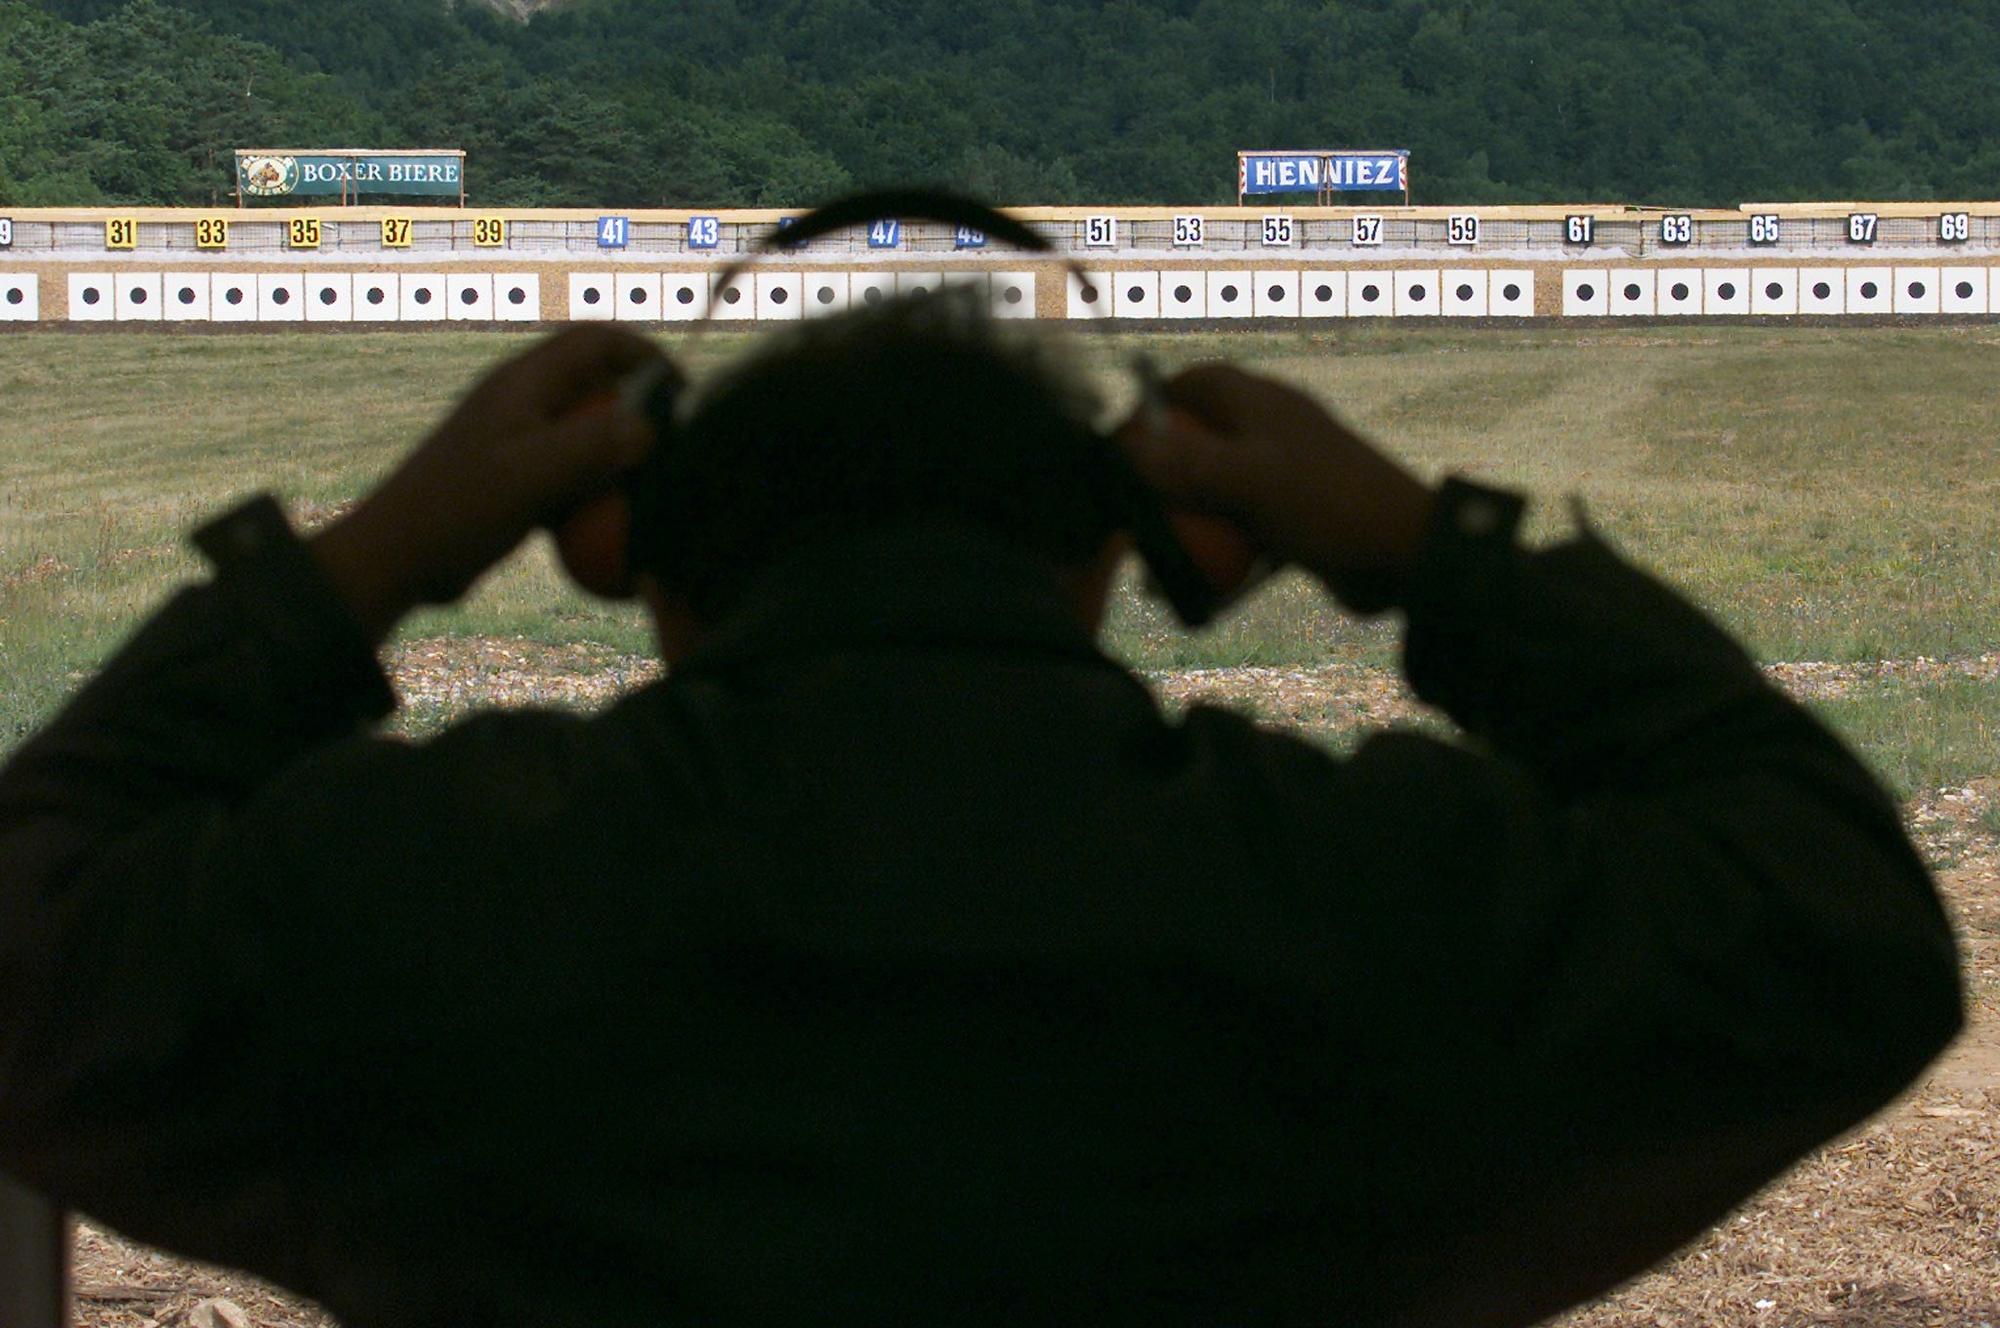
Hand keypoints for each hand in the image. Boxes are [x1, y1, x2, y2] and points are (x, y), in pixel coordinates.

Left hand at [311, 326, 672, 640]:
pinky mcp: (515, 474)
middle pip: (597, 380)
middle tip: (676, 442)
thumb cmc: (457, 510)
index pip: (596, 340)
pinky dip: (598, 482)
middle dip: (641, 403)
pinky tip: (617, 518)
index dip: (645, 353)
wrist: (398, 557)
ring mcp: (517, 437)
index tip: (683, 391)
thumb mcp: (530, 476)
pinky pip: (571, 466)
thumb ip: (591, 447)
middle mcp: (521, 400)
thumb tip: (649, 429)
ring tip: (655, 479)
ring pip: (586, 425)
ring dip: (621, 447)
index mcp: (522, 383)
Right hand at [1119, 364, 1435, 613]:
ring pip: (1219, 493)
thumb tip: (1123, 450)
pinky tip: (1198, 589)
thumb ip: (1184, 464)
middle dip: (1163, 475)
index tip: (1121, 438)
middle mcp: (1272, 434)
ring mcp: (1285, 479)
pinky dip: (1220, 555)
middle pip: (1200, 440)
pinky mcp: (1296, 521)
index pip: (1198, 382)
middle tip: (1131, 508)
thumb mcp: (1248, 480)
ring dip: (1188, 524)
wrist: (1406, 556)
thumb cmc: (1329, 504)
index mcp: (1263, 405)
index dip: (1156, 401)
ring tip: (1153, 559)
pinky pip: (1243, 533)